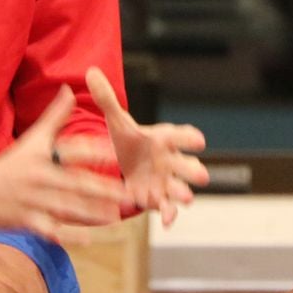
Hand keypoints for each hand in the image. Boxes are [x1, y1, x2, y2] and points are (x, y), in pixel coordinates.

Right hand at [0, 84, 126, 242]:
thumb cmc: (12, 162)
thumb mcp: (33, 137)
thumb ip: (55, 115)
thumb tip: (69, 89)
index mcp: (43, 155)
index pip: (72, 150)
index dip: (94, 150)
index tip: (116, 151)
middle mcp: (39, 177)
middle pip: (75, 183)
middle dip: (102, 189)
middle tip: (126, 193)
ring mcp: (33, 201)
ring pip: (67, 208)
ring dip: (91, 213)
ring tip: (115, 216)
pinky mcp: (27, 221)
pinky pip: (51, 230)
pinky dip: (68, 236)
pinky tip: (88, 240)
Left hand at [86, 67, 209, 226]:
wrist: (128, 165)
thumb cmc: (129, 140)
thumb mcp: (117, 122)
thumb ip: (106, 99)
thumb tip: (91, 70)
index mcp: (163, 138)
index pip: (179, 135)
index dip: (189, 138)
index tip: (199, 140)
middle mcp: (171, 160)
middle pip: (187, 164)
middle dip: (193, 170)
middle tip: (202, 176)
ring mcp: (167, 181)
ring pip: (180, 188)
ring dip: (183, 193)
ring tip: (186, 199)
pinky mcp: (159, 199)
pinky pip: (167, 208)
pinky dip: (168, 214)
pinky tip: (165, 222)